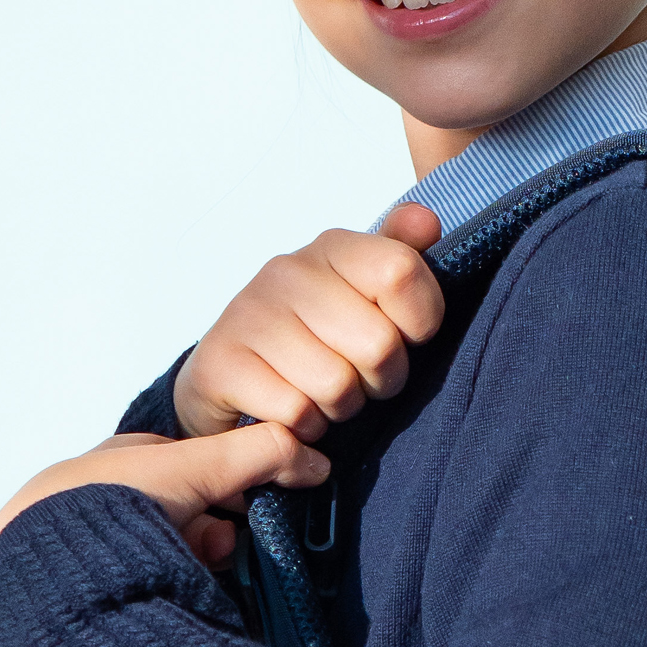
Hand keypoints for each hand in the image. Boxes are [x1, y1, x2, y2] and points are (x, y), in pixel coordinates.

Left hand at [0, 425, 329, 568]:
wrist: (54, 568)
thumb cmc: (114, 501)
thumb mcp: (196, 466)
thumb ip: (260, 455)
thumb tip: (318, 464)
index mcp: (124, 460)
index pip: (196, 465)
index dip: (234, 483)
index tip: (256, 502)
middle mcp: (111, 497)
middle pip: (191, 511)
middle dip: (219, 529)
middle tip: (227, 544)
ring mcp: (104, 542)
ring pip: (177, 549)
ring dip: (201, 558)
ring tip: (204, 570)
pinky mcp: (102, 585)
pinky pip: (159, 580)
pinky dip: (181, 583)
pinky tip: (187, 591)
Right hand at [173, 202, 444, 440]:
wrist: (232, 376)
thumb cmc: (316, 339)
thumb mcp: (367, 296)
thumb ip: (403, 257)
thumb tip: (425, 219)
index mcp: (333, 248)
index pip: (401, 272)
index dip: (419, 322)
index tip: (404, 336)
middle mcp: (287, 270)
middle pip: (379, 344)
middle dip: (381, 380)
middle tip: (361, 378)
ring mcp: (248, 313)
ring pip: (337, 386)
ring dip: (341, 408)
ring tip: (324, 394)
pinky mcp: (221, 362)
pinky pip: (296, 412)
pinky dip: (305, 427)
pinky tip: (294, 412)